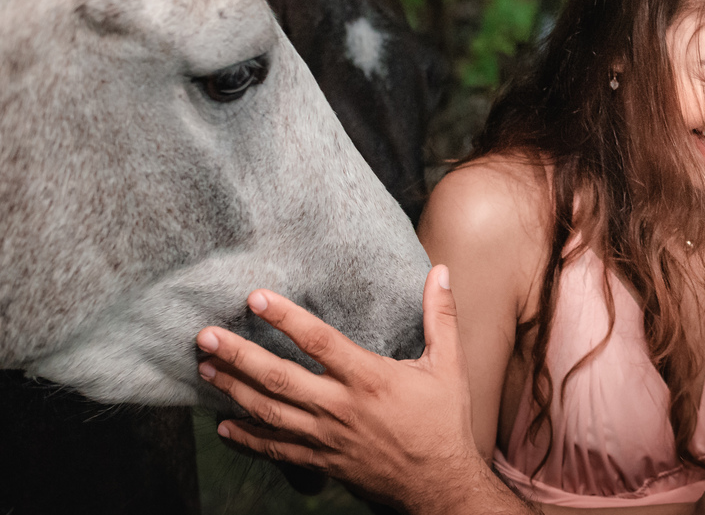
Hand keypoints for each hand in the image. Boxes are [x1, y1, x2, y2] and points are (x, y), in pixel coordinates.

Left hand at [195, 266, 499, 512]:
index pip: (319, 341)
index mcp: (370, 379)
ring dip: (233, 389)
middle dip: (238, 354)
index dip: (286, 318)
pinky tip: (223, 425)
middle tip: (206, 335)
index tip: (255, 297)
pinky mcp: (321, 462)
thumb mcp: (448, 364)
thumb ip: (440, 315)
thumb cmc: (443, 421)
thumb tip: (442, 271)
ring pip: (269, 412)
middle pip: (279, 377)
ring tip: (205, 368)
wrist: (439, 484)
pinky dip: (246, 438)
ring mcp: (327, 438)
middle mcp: (341, 407)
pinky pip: (276, 450)